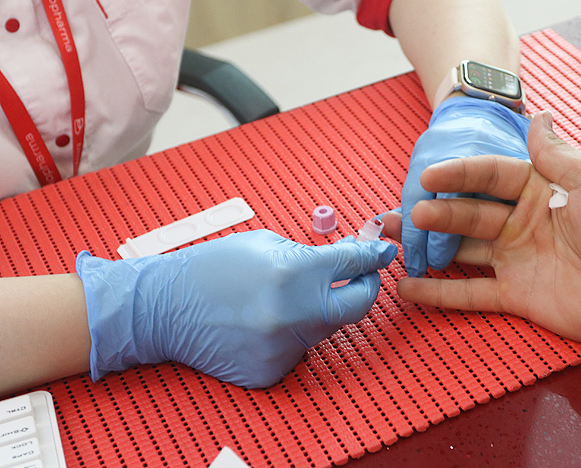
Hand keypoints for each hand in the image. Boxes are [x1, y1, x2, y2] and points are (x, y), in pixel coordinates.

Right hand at [76, 230, 396, 387]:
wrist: (163, 308)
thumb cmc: (211, 268)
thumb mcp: (266, 244)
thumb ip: (313, 253)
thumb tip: (349, 256)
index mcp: (295, 273)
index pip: (354, 263)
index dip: (373, 256)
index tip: (382, 254)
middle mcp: (295, 313)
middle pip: (358, 305)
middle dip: (364, 287)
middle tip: (359, 276)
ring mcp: (284, 347)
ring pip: (326, 328)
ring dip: (320, 310)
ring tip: (287, 296)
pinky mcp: (272, 371)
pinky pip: (299, 350)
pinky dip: (292, 334)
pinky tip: (263, 322)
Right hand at [397, 111, 580, 346]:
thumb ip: (556, 153)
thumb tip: (539, 115)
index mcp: (539, 189)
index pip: (489, 176)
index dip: (458, 175)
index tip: (428, 175)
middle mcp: (522, 222)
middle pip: (468, 212)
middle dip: (437, 211)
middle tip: (409, 213)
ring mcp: (517, 259)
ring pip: (462, 249)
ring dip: (429, 244)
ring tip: (394, 239)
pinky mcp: (516, 294)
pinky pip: (471, 293)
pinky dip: (440, 293)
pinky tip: (410, 288)